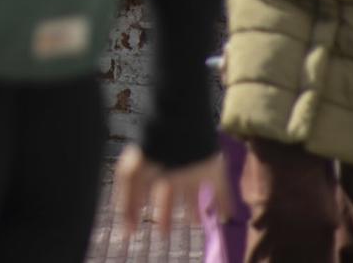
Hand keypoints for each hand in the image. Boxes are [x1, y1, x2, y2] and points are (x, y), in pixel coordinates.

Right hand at [112, 143, 227, 241]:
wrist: (177, 119)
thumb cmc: (153, 144)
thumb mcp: (131, 171)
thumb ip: (127, 199)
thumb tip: (125, 228)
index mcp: (154, 169)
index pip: (147, 194)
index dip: (141, 210)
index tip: (135, 228)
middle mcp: (172, 170)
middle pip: (169, 197)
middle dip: (167, 215)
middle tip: (164, 234)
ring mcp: (193, 169)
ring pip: (193, 194)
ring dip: (195, 210)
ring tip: (195, 224)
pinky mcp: (213, 168)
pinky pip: (221, 190)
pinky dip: (225, 204)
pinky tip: (227, 216)